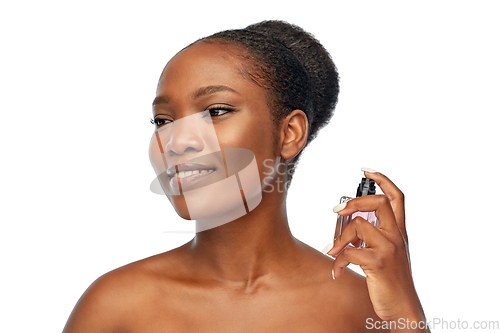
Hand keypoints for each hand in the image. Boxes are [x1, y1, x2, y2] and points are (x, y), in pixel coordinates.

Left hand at [327, 170, 425, 324]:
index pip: (397, 197)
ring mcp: (389, 248)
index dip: (383, 179)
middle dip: (354, 201)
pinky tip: (335, 270)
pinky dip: (337, 261)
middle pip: (379, 202)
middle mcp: (397, 236)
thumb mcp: (389, 254)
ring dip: (339, 237)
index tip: (366, 170)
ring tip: (332, 251)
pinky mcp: (377, 262)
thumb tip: (347, 225)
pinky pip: (348, 252)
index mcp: (399, 232)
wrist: (404, 309)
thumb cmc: (391, 282)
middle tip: (337, 211)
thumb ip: (374, 237)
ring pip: (358, 225)